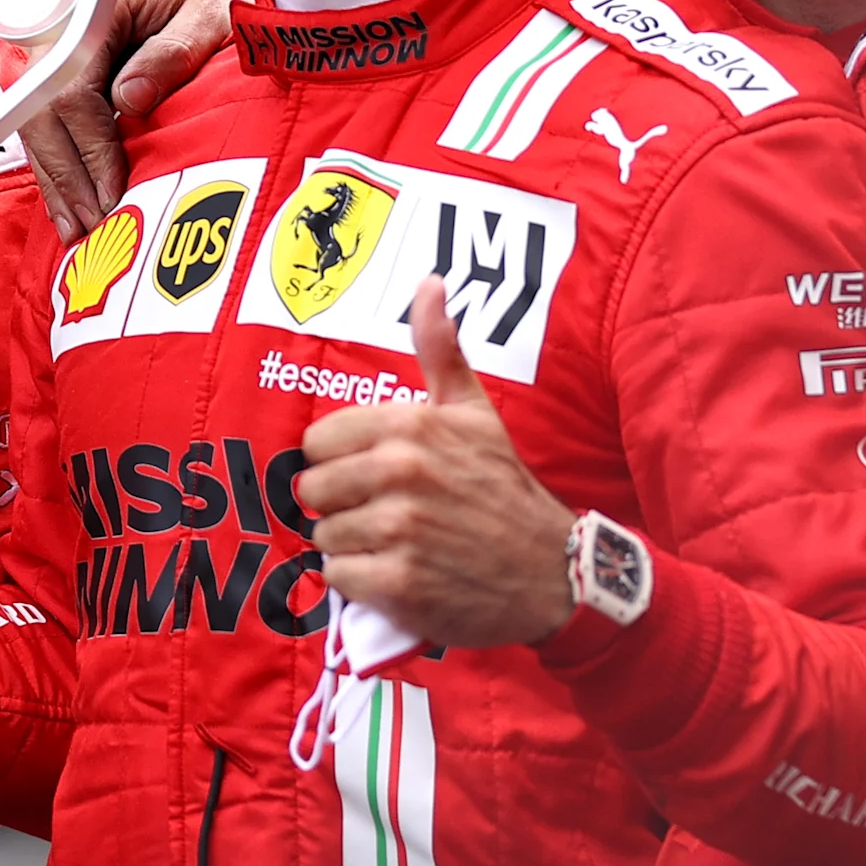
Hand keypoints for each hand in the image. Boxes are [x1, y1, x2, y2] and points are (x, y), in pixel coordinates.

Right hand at [22, 0, 255, 240]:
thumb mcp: (209, 13)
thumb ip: (173, 52)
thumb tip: (130, 100)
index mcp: (93, 12)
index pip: (73, 89)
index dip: (89, 146)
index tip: (111, 190)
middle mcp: (63, 34)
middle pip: (43, 114)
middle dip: (66, 175)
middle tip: (92, 224)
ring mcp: (58, 58)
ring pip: (38, 126)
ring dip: (57, 180)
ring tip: (77, 229)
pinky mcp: (65, 79)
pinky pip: (49, 127)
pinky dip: (59, 168)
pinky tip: (69, 206)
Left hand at [297, 282, 576, 646]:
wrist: (551, 570)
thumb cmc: (502, 488)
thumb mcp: (475, 410)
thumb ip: (441, 349)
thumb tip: (429, 281)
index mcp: (410, 426)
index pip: (318, 442)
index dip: (341, 461)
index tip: (373, 473)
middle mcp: (401, 473)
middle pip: (314, 489)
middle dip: (342, 504)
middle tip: (385, 513)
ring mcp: (399, 531)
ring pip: (324, 535)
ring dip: (352, 546)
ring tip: (396, 545)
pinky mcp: (398, 585)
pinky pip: (339, 577)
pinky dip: (361, 582)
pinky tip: (398, 575)